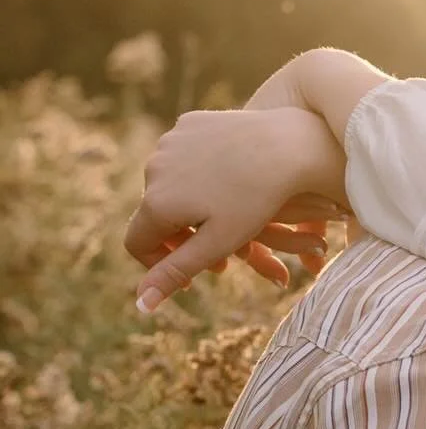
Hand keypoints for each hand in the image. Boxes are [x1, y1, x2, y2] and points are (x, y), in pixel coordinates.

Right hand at [126, 107, 349, 311]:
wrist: (286, 145)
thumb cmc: (256, 202)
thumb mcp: (217, 243)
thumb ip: (176, 271)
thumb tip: (140, 305)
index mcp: (156, 203)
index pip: (137, 243)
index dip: (158, 265)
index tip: (185, 278)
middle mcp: (153, 170)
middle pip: (154, 214)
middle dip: (179, 237)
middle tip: (210, 252)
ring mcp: (170, 142)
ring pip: (168, 184)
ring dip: (187, 205)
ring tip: (219, 218)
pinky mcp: (189, 123)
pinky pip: (184, 155)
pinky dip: (197, 173)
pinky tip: (224, 182)